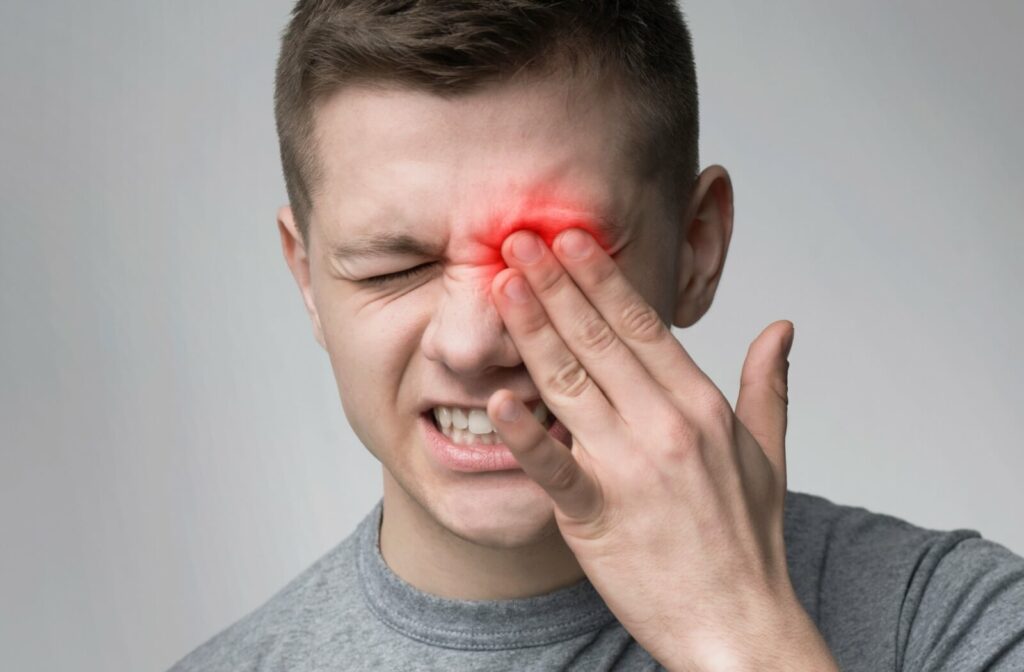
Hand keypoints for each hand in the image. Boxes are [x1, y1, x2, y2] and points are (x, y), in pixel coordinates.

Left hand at [486, 228, 835, 670]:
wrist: (738, 626)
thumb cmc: (747, 542)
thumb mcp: (769, 454)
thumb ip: (768, 384)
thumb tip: (781, 327)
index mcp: (701, 405)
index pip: (643, 324)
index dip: (602, 277)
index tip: (572, 238)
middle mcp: (666, 426)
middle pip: (599, 339)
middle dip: (555, 283)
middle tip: (520, 238)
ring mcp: (632, 469)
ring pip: (570, 382)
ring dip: (532, 328)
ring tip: (501, 283)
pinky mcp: (599, 516)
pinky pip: (554, 467)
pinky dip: (524, 434)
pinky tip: (497, 398)